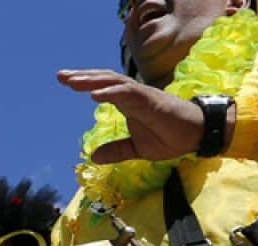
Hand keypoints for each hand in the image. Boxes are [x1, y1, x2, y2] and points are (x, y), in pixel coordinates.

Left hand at [57, 69, 231, 163]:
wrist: (197, 135)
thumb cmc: (170, 137)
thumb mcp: (138, 149)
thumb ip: (117, 150)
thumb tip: (93, 156)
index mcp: (128, 102)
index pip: (103, 87)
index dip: (85, 82)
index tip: (65, 81)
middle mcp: (133, 94)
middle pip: (104, 80)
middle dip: (82, 77)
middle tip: (60, 75)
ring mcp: (142, 95)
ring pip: (114, 83)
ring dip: (92, 81)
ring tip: (72, 81)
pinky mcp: (151, 101)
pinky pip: (128, 94)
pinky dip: (110, 93)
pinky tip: (94, 95)